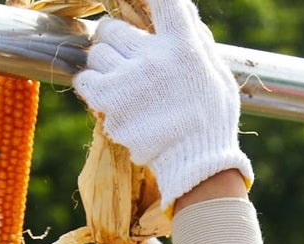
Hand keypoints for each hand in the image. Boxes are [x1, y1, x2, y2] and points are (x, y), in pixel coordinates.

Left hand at [74, 6, 252, 212]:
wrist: (198, 166)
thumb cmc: (212, 120)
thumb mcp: (218, 75)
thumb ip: (198, 40)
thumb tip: (181, 8)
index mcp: (184, 46)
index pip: (163, 0)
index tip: (138, 0)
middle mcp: (154, 58)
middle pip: (113, 27)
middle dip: (116, 39)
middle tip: (125, 55)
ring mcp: (129, 80)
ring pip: (97, 52)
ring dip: (105, 64)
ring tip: (121, 82)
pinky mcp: (110, 104)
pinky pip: (85, 80)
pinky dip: (92, 85)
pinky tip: (106, 94)